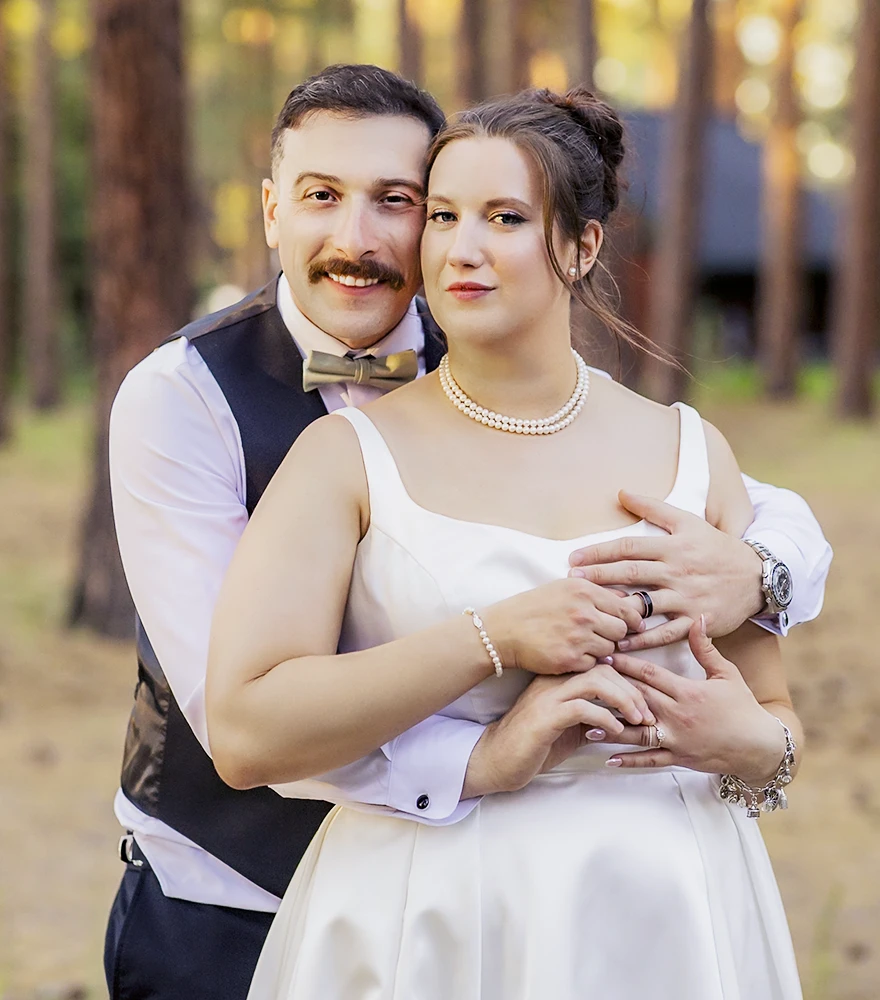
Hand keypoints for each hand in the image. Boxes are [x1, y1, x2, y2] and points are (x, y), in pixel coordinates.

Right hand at [462, 665, 654, 797]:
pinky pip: (582, 707)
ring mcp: (548, 697)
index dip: (628, 680)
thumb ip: (593, 715)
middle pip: (603, 668)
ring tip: (638, 720)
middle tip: (647, 713)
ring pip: (595, 681)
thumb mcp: (570, 726)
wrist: (497, 759)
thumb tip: (626, 717)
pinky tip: (615, 731)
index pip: (602, 664)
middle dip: (632, 689)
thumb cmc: (534, 744)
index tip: (645, 702)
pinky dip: (605, 717)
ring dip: (624, 700)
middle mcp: (553, 681)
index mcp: (559, 678)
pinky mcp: (545, 717)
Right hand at [482, 577, 645, 676]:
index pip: (625, 608)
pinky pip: (593, 665)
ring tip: (581, 645)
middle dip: (613, 635)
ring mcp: (577, 637)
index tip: (630, 626)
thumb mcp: (563, 589)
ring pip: (609, 649)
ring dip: (599, 650)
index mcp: (584, 591)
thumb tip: (626, 602)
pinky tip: (570, 655)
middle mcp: (583, 612)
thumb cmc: (533, 608)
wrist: (503, 630)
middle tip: (600, 637)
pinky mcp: (569, 659)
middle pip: (621, 630)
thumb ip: (594, 593)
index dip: (630, 620)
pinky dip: (585, 662)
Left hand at [567, 490, 764, 650]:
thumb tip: (621, 492)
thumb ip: (653, 508)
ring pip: (645, 604)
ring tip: (589, 613)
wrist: (756, 576)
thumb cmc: (716, 547)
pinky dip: (641, 639)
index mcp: (672, 546)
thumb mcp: (688, 522)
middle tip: (571, 582)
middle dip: (599, 577)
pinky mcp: (696, 621)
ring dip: (615, 609)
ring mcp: (686, 598)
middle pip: (631, 573)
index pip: (629, 547)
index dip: (599, 552)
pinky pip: (664, 633)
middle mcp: (677, 571)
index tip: (574, 559)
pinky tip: (619, 643)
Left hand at [600, 619, 786, 785]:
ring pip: (637, 731)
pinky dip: (629, 759)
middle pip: (636, 698)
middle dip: (610, 687)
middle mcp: (678, 715)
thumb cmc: (743, 707)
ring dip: (611, 725)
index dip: (625, 663)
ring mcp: (676, 738)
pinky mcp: (678, 758)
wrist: (761, 746)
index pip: (650, 674)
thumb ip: (706, 648)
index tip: (604, 653)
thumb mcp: (726, 674)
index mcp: (687, 691)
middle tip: (584, 679)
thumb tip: (699, 617)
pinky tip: (607, 757)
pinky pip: (650, 760)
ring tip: (585, 718)